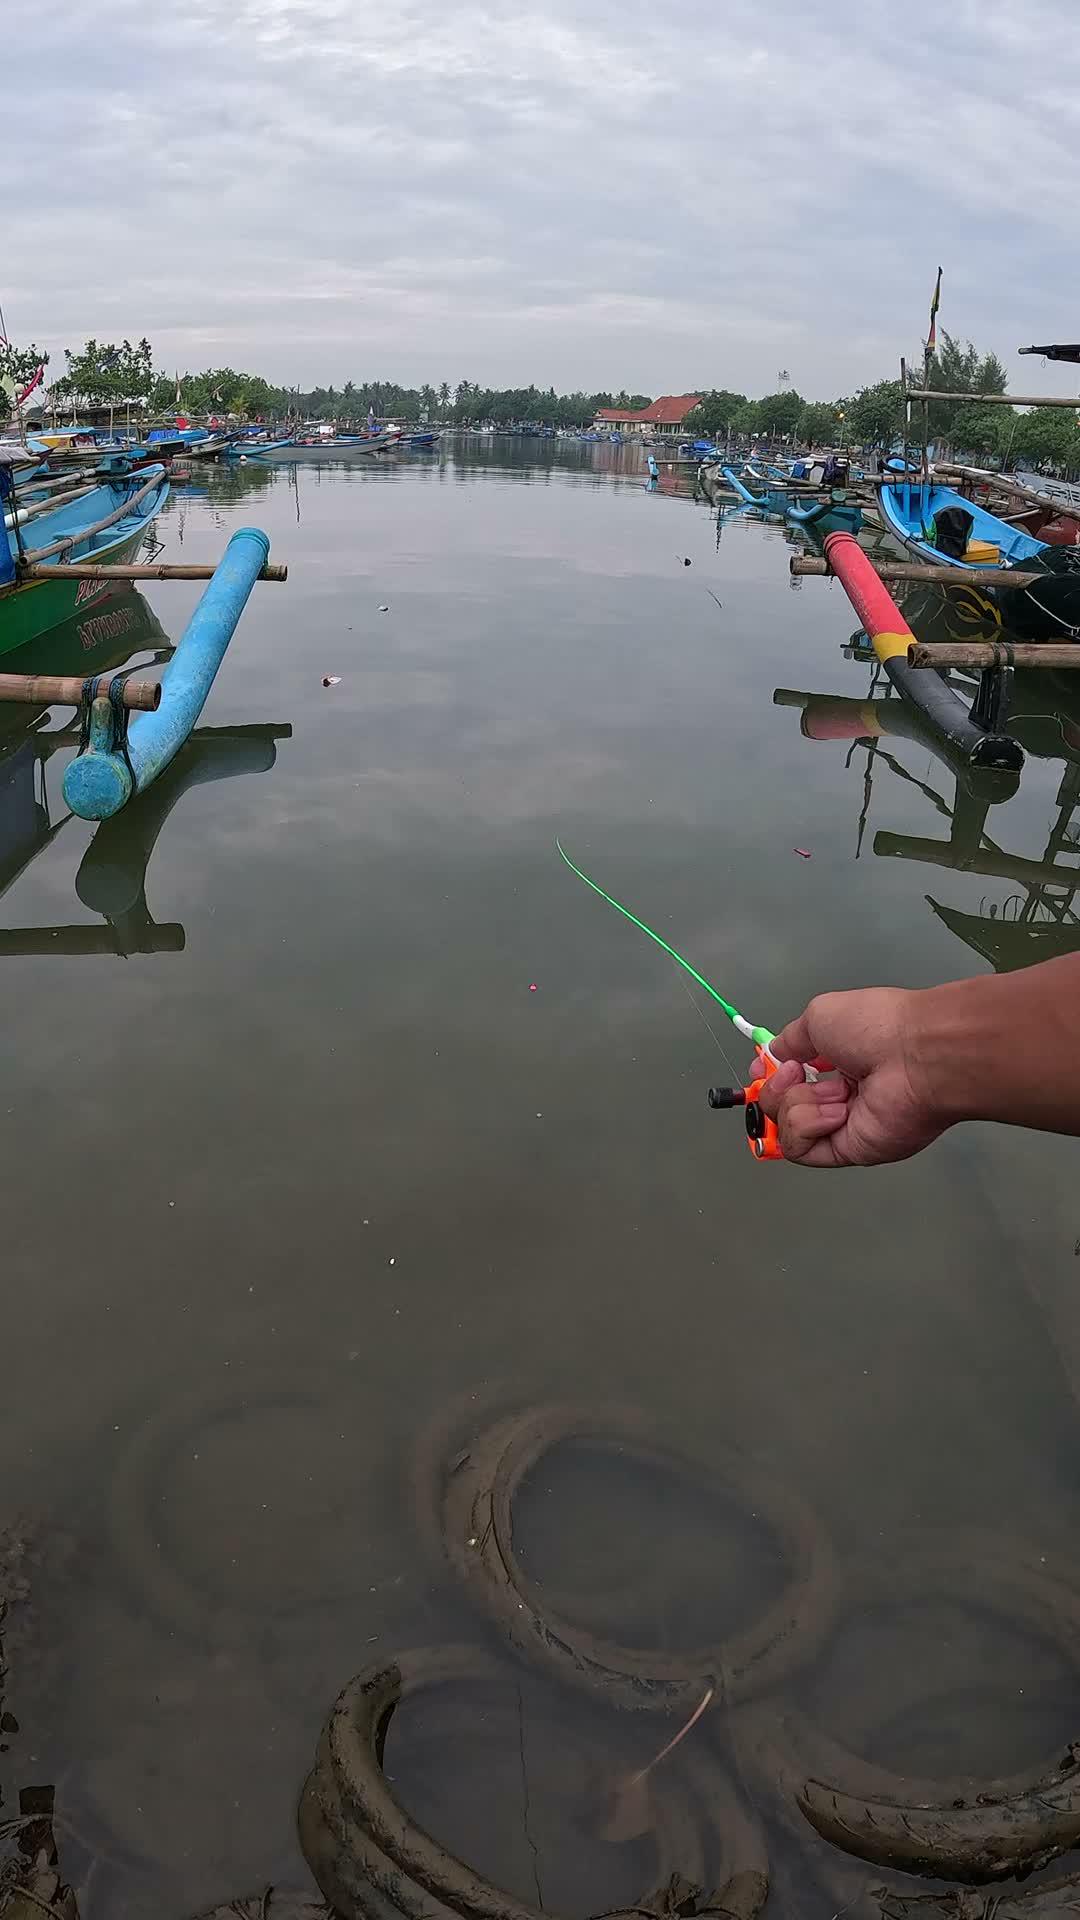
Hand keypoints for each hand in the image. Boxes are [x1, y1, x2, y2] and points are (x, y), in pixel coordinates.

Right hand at [755, 988, 944, 1167]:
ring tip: (833, 1090)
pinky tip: (835, 1111)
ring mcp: (842, 1125)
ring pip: (785, 1126)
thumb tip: (772, 1055)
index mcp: (837, 1060)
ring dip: (797, 1103)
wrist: (916, 1056)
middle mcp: (839, 1095)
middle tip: (796, 1072)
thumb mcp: (819, 1016)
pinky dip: (806, 1126)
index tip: (760, 1070)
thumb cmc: (877, 1027)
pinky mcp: (845, 1150)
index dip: (769, 1076)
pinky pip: (800, 1148)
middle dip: (777, 1088)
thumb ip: (790, 1040)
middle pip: (780, 1105)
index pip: (791, 1078)